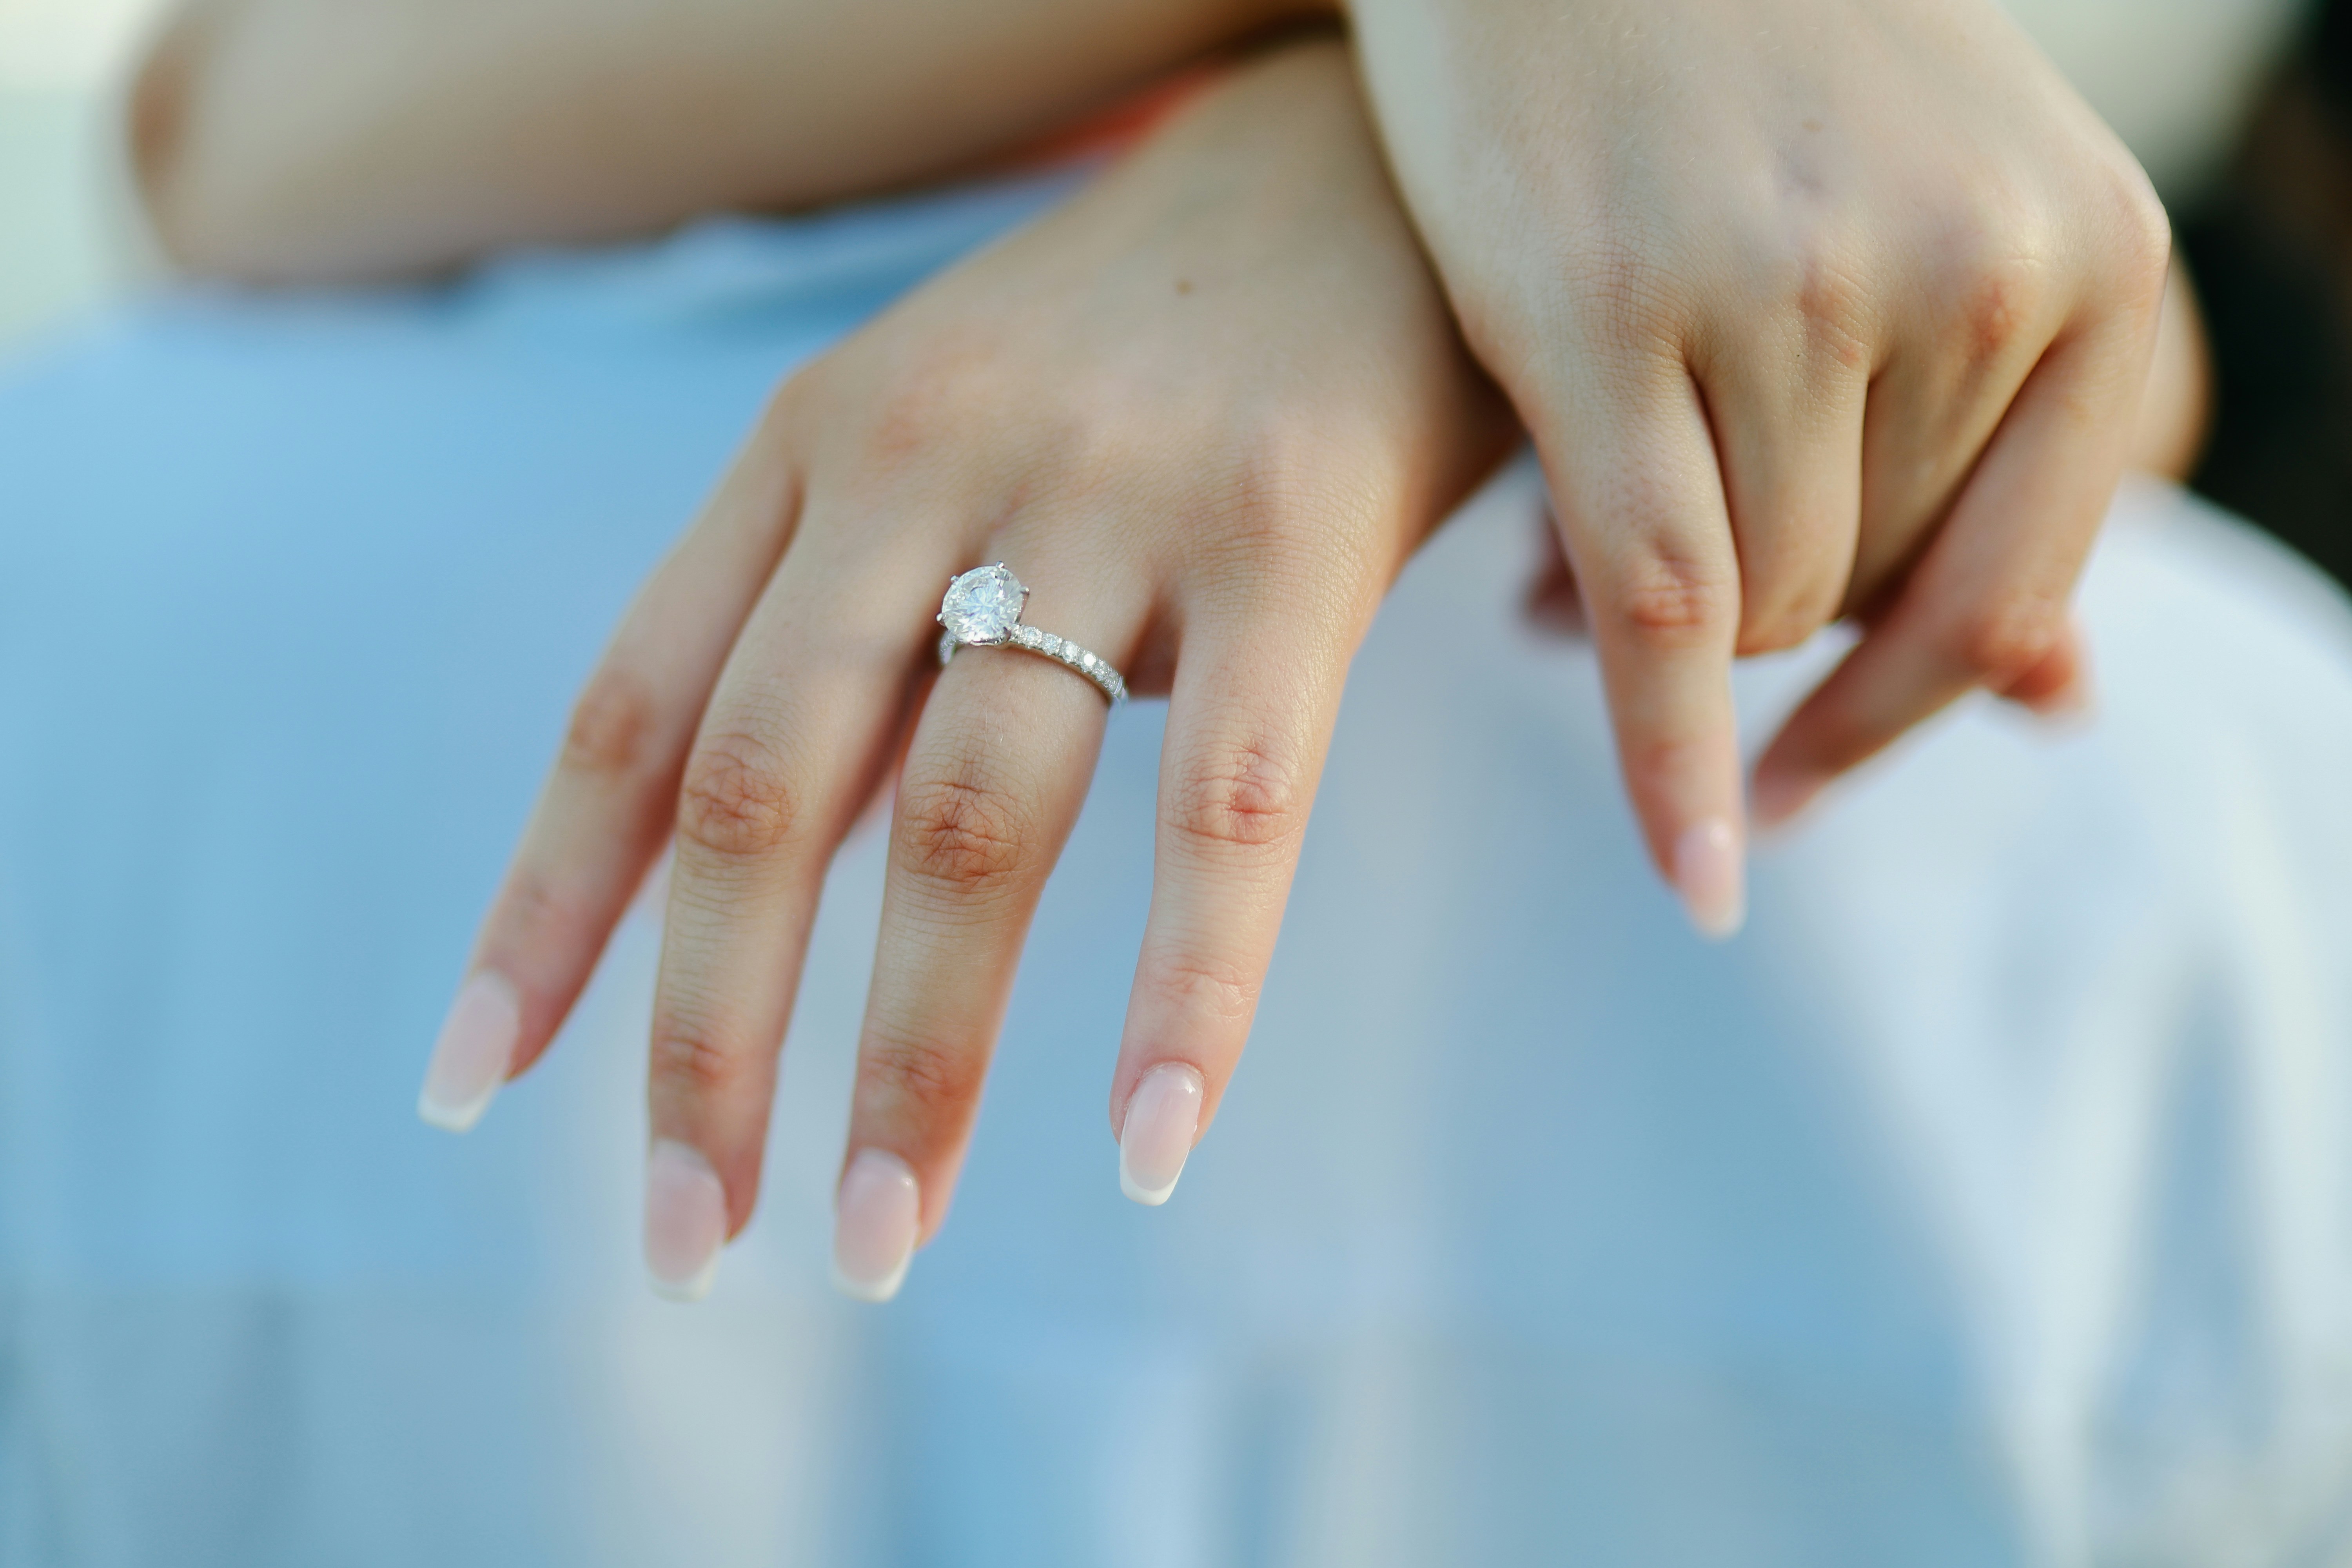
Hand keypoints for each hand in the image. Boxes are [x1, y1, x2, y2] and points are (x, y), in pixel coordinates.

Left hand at [415, 40, 1514, 1296]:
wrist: (1361, 153)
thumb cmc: (1141, 346)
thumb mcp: (943, 443)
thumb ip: (858, 632)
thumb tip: (789, 862)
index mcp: (811, 450)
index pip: (632, 714)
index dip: (546, 913)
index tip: (478, 1089)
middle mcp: (920, 461)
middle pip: (764, 792)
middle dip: (710, 1039)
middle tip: (691, 1246)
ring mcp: (1106, 490)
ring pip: (972, 821)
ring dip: (919, 1059)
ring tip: (883, 1242)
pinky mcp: (1293, 522)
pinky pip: (1231, 802)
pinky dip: (1185, 992)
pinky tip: (1154, 1148)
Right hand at [1347, 0, 2171, 927]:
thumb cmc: (1757, 82)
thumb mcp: (1942, 234)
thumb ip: (1998, 465)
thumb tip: (2066, 707)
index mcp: (2089, 258)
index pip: (2012, 592)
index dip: (1910, 722)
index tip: (1805, 799)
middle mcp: (1967, 274)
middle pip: (1860, 600)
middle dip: (1748, 633)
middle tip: (1626, 580)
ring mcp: (1790, 286)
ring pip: (1756, 610)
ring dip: (1666, 633)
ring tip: (1557, 558)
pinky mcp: (1606, 307)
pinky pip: (1659, 606)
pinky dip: (1668, 761)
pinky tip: (1692, 862)